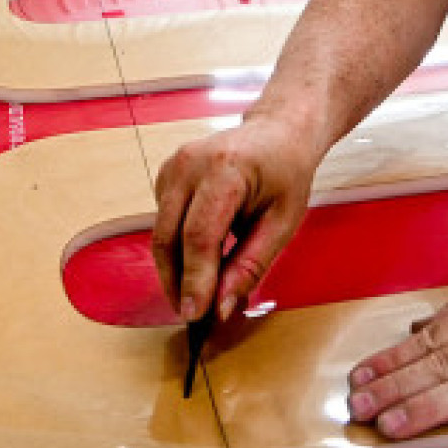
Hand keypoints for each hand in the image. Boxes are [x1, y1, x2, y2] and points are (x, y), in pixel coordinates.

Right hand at [151, 120, 323, 323]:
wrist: (277, 131)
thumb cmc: (286, 173)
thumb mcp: (283, 222)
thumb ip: (251, 265)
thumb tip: (222, 306)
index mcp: (225, 170)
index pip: (199, 236)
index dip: (195, 280)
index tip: (195, 315)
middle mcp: (189, 164)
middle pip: (169, 237)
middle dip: (177, 282)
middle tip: (191, 315)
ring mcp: (172, 167)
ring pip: (161, 234)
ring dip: (174, 270)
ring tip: (196, 296)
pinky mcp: (166, 176)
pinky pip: (164, 223)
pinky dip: (177, 249)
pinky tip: (199, 262)